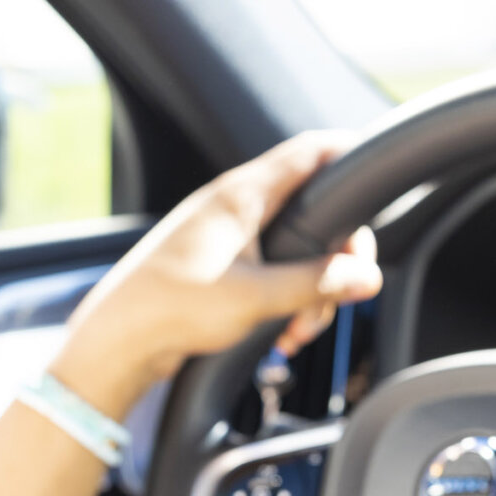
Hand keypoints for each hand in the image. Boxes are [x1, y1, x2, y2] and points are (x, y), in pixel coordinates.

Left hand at [50, 131, 381, 417]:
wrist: (116, 343)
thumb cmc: (171, 309)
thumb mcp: (257, 297)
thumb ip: (317, 283)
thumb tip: (367, 276)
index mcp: (242, 196)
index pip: (311, 152)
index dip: (350, 154)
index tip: (379, 176)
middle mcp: (235, 207)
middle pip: (314, 212)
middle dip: (335, 258)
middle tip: (339, 295)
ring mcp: (227, 236)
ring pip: (295, 250)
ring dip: (309, 290)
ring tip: (297, 330)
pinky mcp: (220, 267)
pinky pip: (272, 273)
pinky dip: (285, 300)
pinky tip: (279, 334)